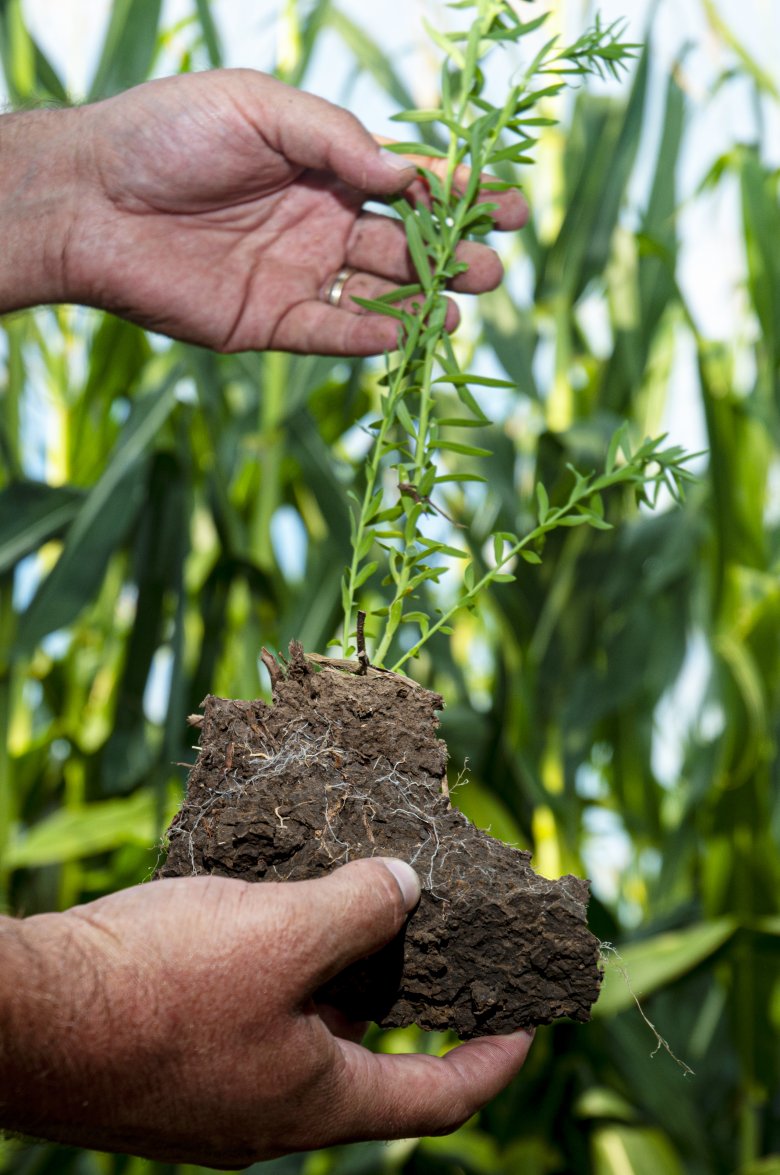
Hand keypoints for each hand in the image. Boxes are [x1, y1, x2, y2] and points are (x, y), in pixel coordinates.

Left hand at [0, 69, 526, 353]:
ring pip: (376, 295)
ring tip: (461, 307)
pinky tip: (398, 330)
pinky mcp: (269, 324)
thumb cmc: (167, 135)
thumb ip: (334, 136)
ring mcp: (296, 277)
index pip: (406, 185)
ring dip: (423, 302)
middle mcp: (318, 225)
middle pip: (404, 246)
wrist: (92, 199)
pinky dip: (365, 335)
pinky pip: (328, 333)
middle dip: (453, 256)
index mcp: (322, 168)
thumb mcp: (257, 105)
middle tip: (490, 267)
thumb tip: (404, 173)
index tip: (508, 205)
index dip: (460, 195)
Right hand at [0, 858, 532, 1167]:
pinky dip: (281, 966)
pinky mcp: (175, 1056)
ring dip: (336, 967)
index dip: (495, 1061)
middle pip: (369, 1055)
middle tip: (438, 926)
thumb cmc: (155, 987)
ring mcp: (221, 1088)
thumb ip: (359, 909)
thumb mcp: (279, 933)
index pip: (440, 1099)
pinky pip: (253, 1012)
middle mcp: (274, 1109)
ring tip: (357, 895)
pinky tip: (271, 907)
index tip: (530, 1023)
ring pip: (305, 1026)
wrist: (24, 1017)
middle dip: (409, 989)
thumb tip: (406, 887)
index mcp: (316, 1101)